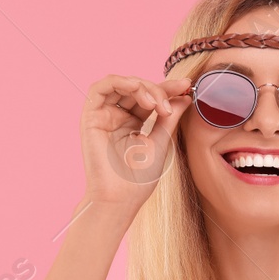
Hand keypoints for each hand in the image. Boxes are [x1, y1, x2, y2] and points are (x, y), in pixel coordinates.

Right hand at [79, 74, 194, 206]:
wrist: (121, 197)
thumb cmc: (139, 178)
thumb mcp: (161, 141)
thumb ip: (170, 117)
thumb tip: (184, 96)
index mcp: (133, 123)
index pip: (150, 97)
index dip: (168, 89)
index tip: (187, 87)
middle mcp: (117, 116)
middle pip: (137, 88)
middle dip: (157, 89)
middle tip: (170, 105)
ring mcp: (103, 115)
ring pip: (120, 84)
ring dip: (141, 86)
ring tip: (155, 103)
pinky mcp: (90, 116)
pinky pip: (99, 88)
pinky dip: (120, 82)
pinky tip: (138, 90)